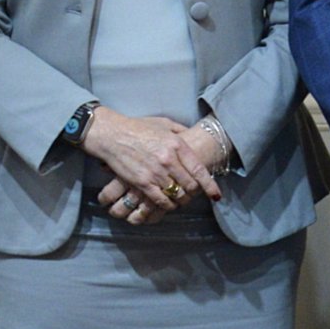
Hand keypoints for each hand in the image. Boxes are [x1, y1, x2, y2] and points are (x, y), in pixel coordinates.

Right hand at [83, 108, 220, 216]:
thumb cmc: (138, 128)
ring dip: (181, 200)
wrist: (113, 135)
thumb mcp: (164, 124)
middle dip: (195, 192)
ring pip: (177, 194)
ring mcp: (155, 172)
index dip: (210, 185)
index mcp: (177, 144)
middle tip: (194, 194)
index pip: (199, 169)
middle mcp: (169, 160)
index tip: (216, 194)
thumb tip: (193, 134)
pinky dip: (167, 204)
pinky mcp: (142, 182)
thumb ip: (181, 130)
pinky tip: (168, 203)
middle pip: (190, 185)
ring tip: (181, 199)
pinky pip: (160, 200)